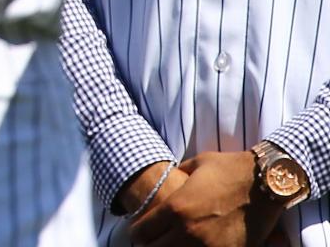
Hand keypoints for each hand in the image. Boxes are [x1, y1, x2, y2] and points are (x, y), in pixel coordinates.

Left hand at [129, 151, 282, 245]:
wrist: (265, 185)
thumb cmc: (228, 169)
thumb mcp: (194, 164)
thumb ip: (176, 175)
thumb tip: (166, 177)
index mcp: (176, 208)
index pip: (141, 232)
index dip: (137, 232)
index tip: (139, 230)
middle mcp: (189, 231)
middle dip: (150, 244)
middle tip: (154, 239)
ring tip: (173, 242)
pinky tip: (192, 246)